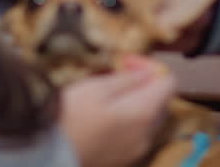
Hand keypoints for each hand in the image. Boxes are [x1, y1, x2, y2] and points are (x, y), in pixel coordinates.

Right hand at [59, 55, 176, 166]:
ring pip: (150, 118)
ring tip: (109, 94)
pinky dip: (130, 120)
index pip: (169, 82)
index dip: (150, 66)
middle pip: (161, 101)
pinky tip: (106, 115)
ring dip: (138, 102)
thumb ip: (128, 79)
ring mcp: (137, 149)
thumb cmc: (71, 116)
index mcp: (145, 112)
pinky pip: (137, 134)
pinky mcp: (124, 159)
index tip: (128, 62)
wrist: (50, 154)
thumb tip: (147, 73)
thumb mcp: (97, 87)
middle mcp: (148, 133)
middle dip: (145, 84)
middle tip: (118, 73)